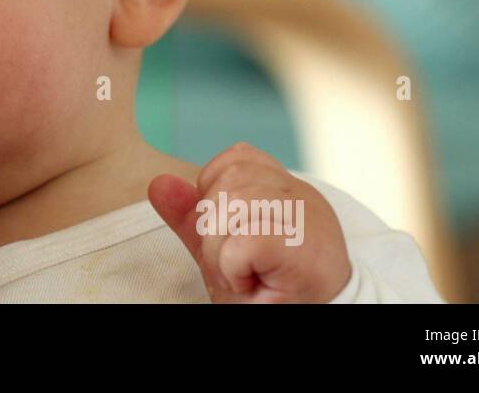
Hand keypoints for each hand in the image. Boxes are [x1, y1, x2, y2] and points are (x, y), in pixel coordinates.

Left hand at [147, 142, 351, 302]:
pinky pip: (244, 240)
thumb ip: (191, 217)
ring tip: (241, 273)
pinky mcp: (304, 248)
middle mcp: (302, 196)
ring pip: (232, 206)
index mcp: (286, 189)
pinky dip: (233, 266)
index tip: (233, 235)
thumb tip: (159, 182)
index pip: (239, 158)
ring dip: (220, 251)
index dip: (216, 195)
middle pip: (229, 179)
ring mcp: (308, 219)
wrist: (319, 320)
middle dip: (213, 228)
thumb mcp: (221, 250)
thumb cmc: (272, 292)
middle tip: (235, 263)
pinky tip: (247, 279)